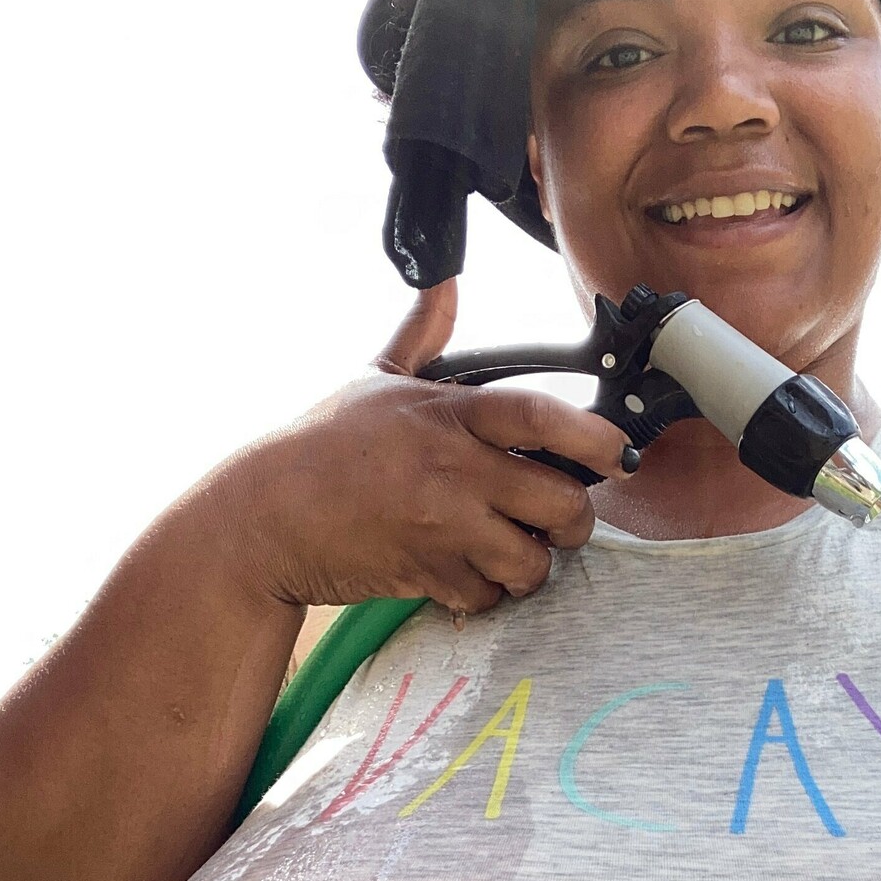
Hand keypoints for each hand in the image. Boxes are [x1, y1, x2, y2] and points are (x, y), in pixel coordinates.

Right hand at [220, 280, 631, 616]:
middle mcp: (454, 470)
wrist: (264, 519)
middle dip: (573, 520)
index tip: (615, 452)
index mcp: (447, 413)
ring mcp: (443, 527)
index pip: (540, 418)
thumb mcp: (373, 377)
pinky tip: (466, 574)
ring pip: (533, 562)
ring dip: (531, 564)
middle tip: (558, 519)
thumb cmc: (320, 446)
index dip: (592, 437)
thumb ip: (421, 333)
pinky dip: (486, 594)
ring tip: (510, 551)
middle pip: (561, 504)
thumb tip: (441, 283)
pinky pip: (489, 597)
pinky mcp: (428, 576)